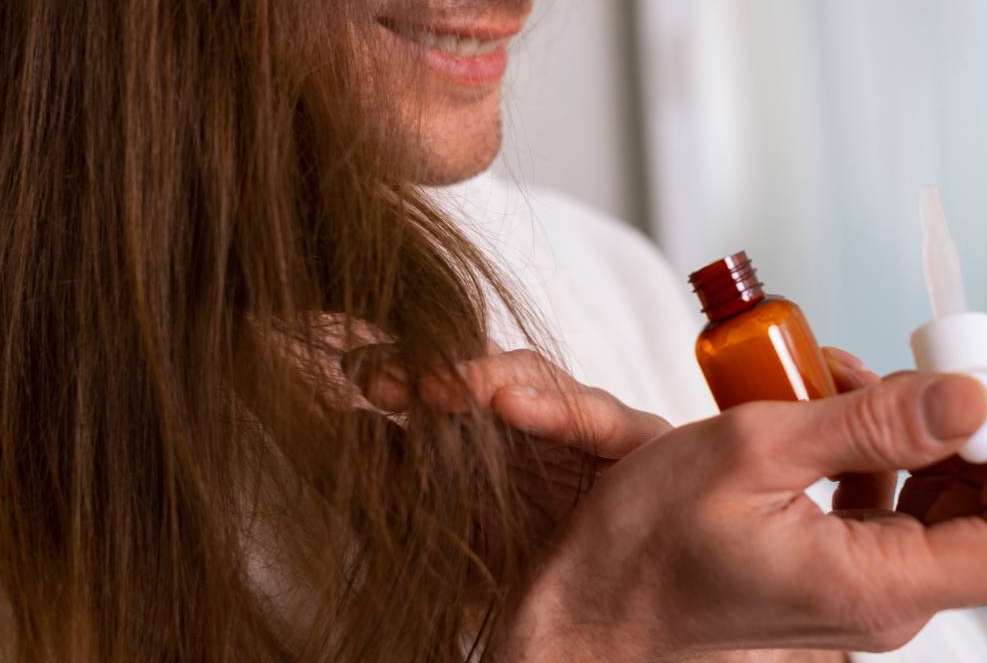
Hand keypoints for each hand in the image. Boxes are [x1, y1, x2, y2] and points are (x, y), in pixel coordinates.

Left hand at [347, 341, 671, 560]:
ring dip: (482, 376)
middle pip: (488, 371)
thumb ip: (405, 480)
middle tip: (381, 376)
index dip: (407, 372)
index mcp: (503, 431)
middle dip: (432, 367)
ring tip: (431, 388)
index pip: (452, 383)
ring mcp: (590, 424)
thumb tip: (349, 427)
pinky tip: (509, 405)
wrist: (607, 619)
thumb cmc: (538, 568)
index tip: (357, 375)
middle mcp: (546, 417)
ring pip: (537, 379)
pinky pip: (595, 417)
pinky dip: (554, 407)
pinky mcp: (637, 440)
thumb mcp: (454, 526)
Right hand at [499, 366, 986, 660]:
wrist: (591, 606)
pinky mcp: (837, 569)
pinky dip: (872, 447)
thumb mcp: (753, 453)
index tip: (977, 384)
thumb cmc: (647, 543)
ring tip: (842, 373)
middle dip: (963, 424)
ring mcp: (862, 587)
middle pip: (984, 514)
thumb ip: (870, 424)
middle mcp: (885, 598)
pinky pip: (888, 504)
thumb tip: (970, 396)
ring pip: (937, 500)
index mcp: (875, 587)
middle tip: (916, 354)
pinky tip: (823, 405)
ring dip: (911, 425)